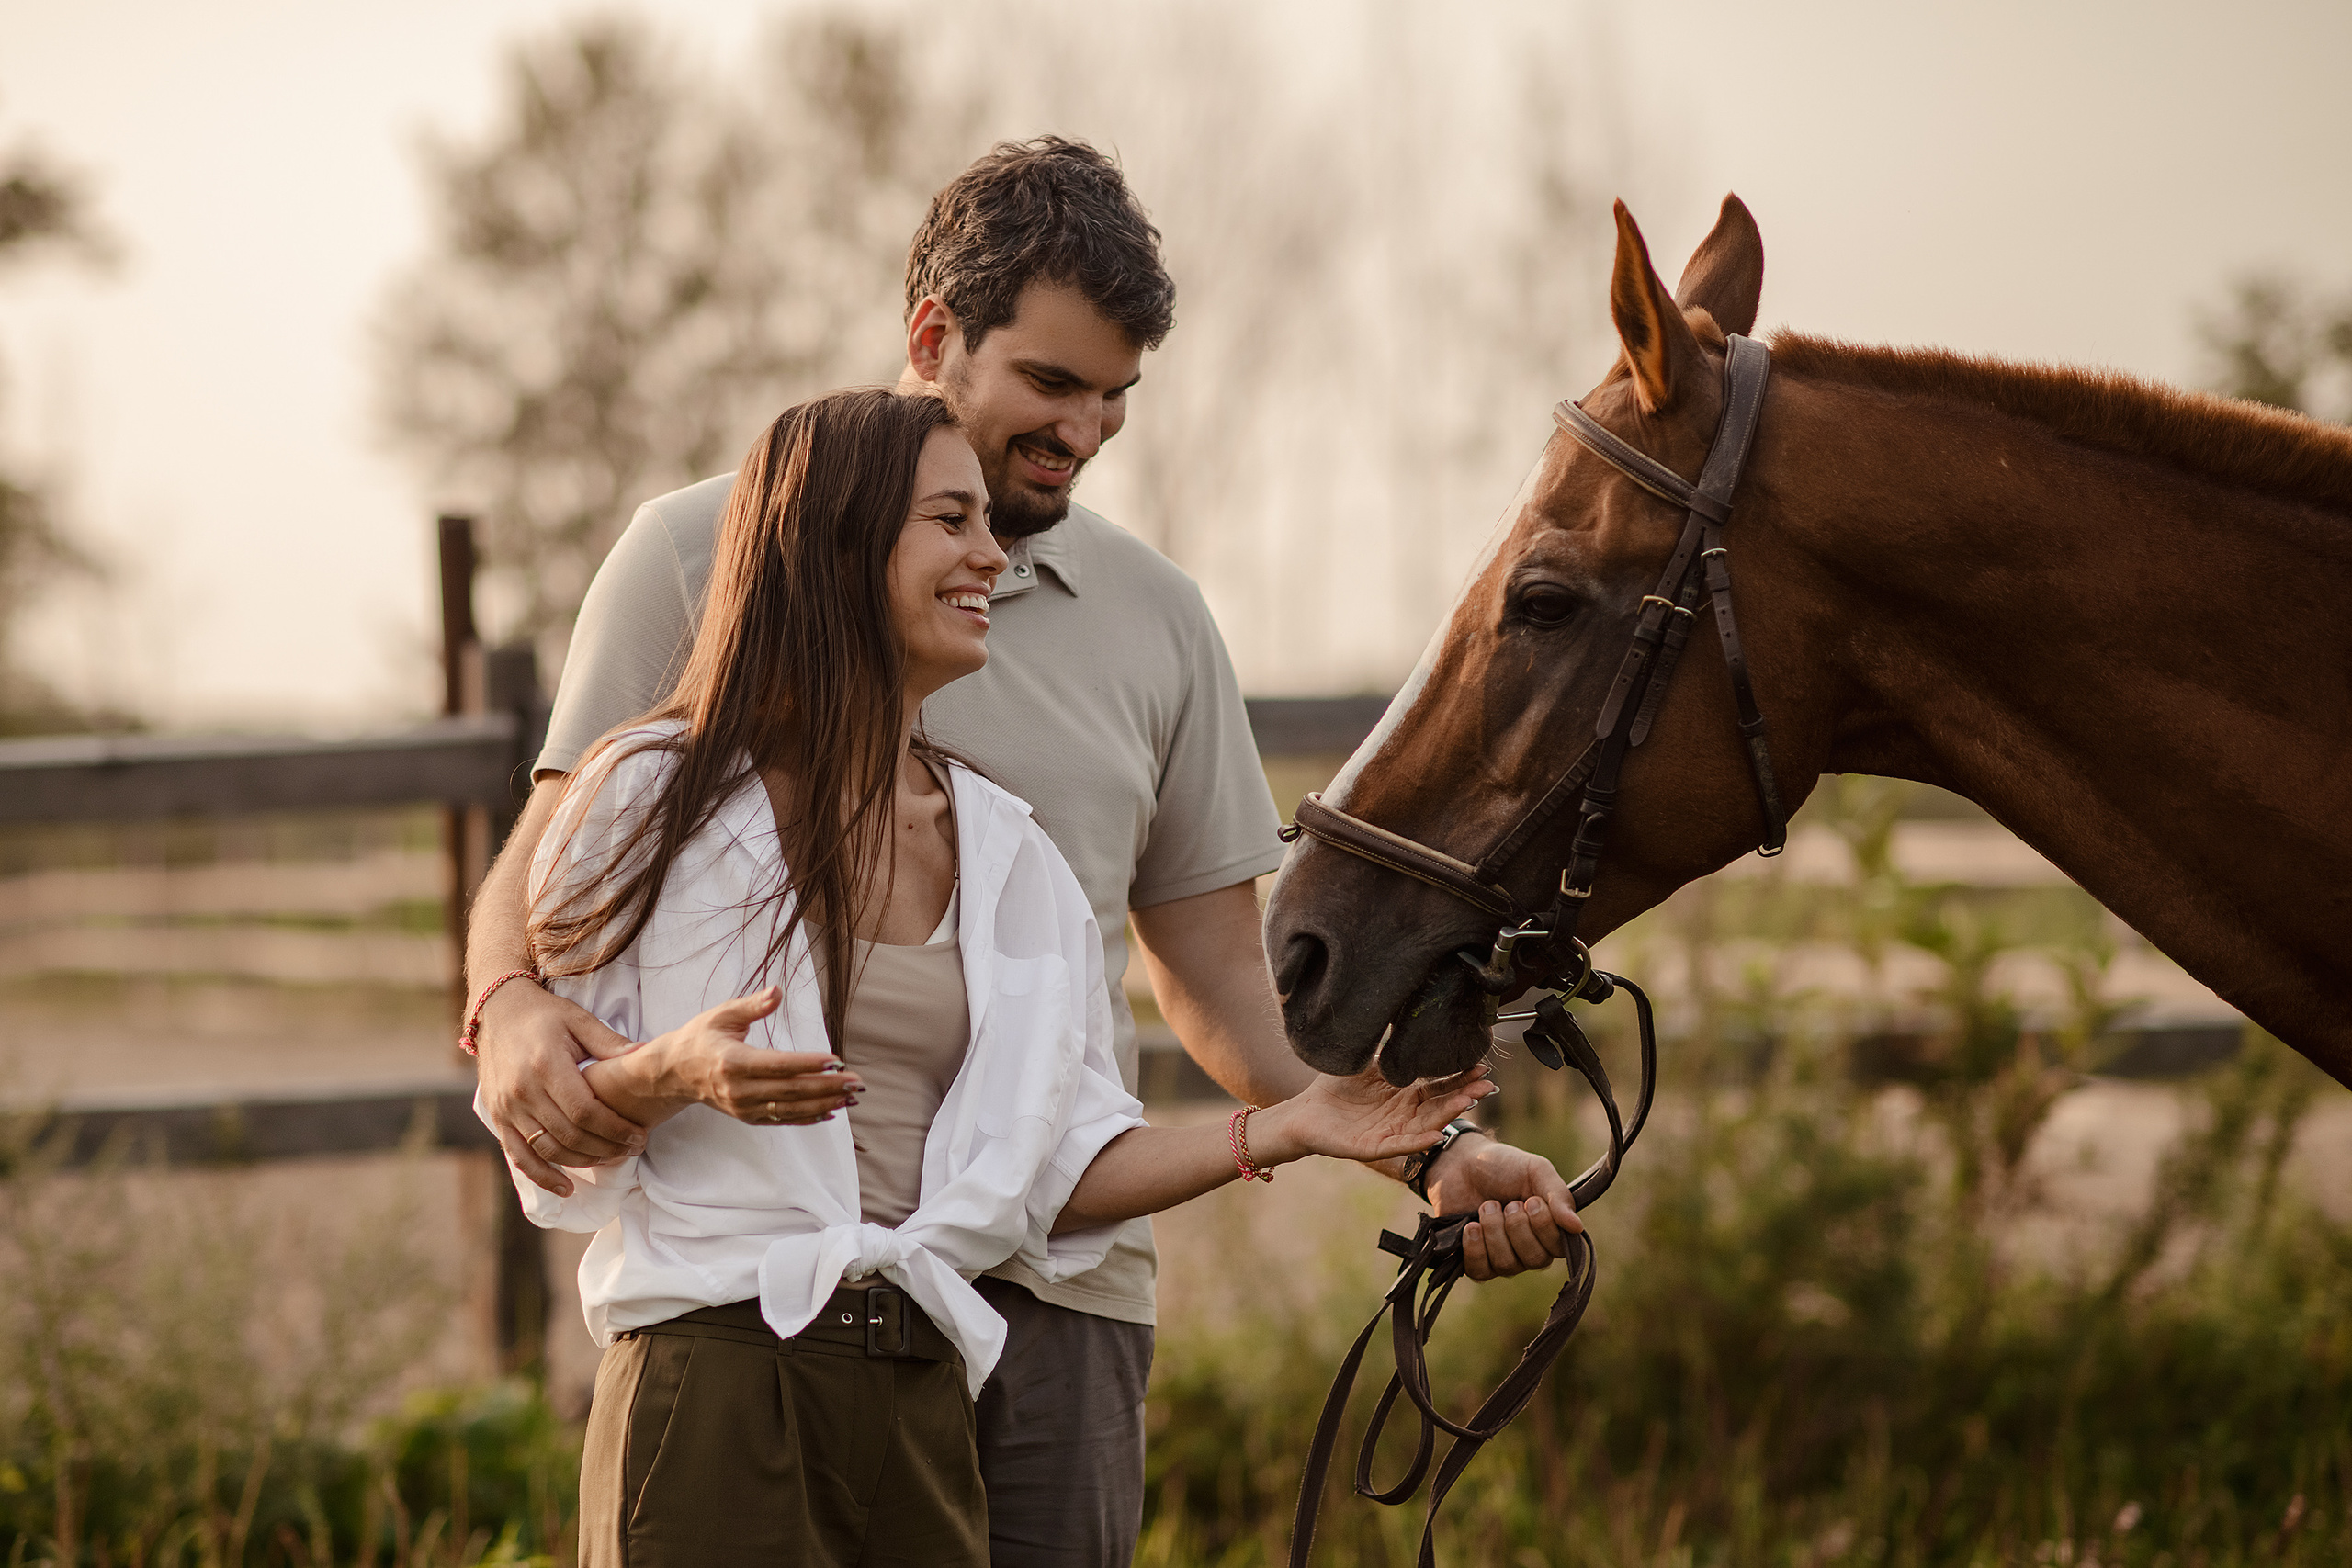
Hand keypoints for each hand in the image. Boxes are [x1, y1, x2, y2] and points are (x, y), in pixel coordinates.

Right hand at [477, 978, 648, 1197]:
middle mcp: (522, 1091)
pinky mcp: (498, 1119)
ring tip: (612, 1159)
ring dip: (583, 1162)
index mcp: (546, 1066)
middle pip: (569, 1135)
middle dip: (607, 1148)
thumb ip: (610, 1043)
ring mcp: (507, 1108)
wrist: (497, 1010)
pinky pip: (520, 1157)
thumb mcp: (579, 1020)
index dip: (615, 1129)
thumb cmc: (545, 1014)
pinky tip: (566, 1189)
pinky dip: (543, 1176)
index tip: (640, 1135)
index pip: (585, 1112)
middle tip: (634, 1148)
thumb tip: (647, 1054)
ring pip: (548, 1150)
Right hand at [639, 988, 862, 1126]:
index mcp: (733, 1062)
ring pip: (790, 1109)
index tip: (836, 1060)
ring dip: (824, 1105)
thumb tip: (778, 991)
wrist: (674, 1072)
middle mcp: (738, 1090)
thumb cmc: (701, 1037)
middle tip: (856, 1083)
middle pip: (790, 1091)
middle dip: (827, 1088)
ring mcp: (743, 1107)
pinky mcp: (748, 1117)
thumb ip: (752, 1005)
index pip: (778, 1065)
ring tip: (851, 1098)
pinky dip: (808, 1118)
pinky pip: (782, 1120)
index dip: (808, 1064)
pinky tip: (831, 1112)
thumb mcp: (722, 1015)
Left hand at [1249, 1065, 1496, 1166]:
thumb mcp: (1365, 1064)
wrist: (1304, 1111)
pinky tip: (1436, 1134)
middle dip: (1463, 1094)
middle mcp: (1404, 1114)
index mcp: (1404, 1094)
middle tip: (1485, 1084)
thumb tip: (1406, 1019)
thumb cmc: (1335, 1087)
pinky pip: (1401, 1145)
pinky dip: (1418, 1141)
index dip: (1459, 1077)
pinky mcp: (1374, 1147)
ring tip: (1468, 1100)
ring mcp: (1391, 1132)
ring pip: (1427, 1124)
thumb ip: (1388, 1050)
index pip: (1438, 1085)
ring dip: (1448, 1114)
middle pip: (1440, 1105)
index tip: (1480, 1065)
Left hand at [1424, 1135, 1583, 1280]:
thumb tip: (1576, 1227)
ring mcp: (1502, 1258)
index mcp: (1549, 1229)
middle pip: (1535, 1260)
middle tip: (1507, 1203)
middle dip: (1517, 1227)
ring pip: (1507, 1265)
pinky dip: (1475, 1248)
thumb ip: (1558, 1195)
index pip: (1559, 1248)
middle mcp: (1529, 1250)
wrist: (1460, 1162)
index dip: (1544, 1227)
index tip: (1531, 1200)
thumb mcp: (1536, 1170)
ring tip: (1486, 1206)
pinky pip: (1481, 1272)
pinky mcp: (1475, 1262)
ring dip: (1494, 1231)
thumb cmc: (1503, 1166)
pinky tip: (1471, 1226)